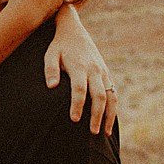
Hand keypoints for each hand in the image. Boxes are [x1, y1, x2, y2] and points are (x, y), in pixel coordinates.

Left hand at [44, 4, 117, 134]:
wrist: (74, 31)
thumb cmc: (58, 46)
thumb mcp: (49, 54)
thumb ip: (50, 70)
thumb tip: (51, 86)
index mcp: (79, 66)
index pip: (79, 89)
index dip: (77, 105)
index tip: (74, 119)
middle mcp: (94, 70)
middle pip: (99, 96)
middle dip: (97, 115)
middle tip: (92, 132)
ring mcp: (102, 72)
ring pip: (111, 96)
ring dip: (109, 115)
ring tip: (104, 133)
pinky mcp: (106, 73)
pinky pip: (114, 92)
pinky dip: (113, 108)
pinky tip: (109, 121)